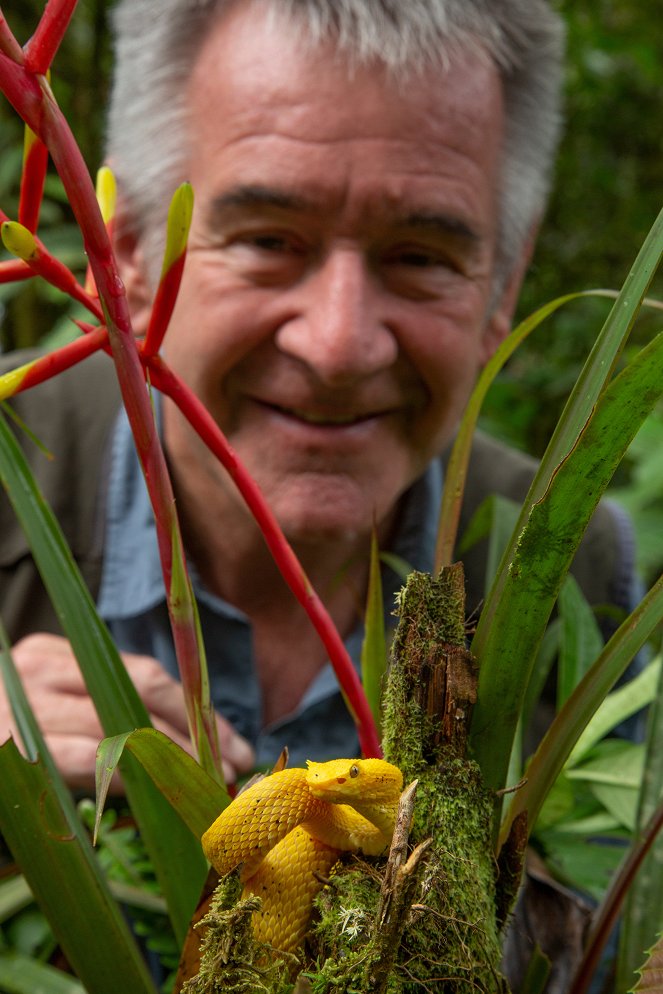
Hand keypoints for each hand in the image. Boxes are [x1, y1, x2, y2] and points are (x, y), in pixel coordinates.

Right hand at [0, 633, 254, 790]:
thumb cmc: (8, 742)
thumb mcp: (51, 712)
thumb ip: (100, 715)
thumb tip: (184, 742)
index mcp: (53, 654)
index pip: (141, 673)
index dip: (194, 709)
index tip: (233, 741)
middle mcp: (37, 670)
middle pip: (138, 694)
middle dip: (195, 734)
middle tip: (234, 766)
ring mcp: (22, 707)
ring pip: (117, 727)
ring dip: (171, 761)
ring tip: (208, 786)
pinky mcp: (9, 746)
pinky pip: (82, 761)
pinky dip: (127, 780)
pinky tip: (156, 797)